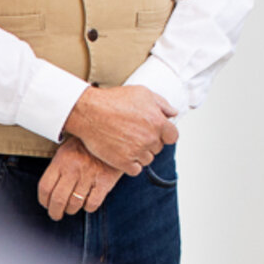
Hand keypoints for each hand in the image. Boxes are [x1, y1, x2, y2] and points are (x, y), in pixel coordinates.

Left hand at [37, 136, 121, 220]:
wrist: (115, 136)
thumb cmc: (88, 145)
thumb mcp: (68, 148)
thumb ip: (58, 167)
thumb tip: (47, 191)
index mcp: (62, 159)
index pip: (45, 187)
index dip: (43, 200)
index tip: (46, 204)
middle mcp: (74, 168)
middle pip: (58, 199)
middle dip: (55, 212)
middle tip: (56, 214)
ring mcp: (90, 175)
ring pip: (74, 204)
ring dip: (71, 210)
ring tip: (72, 207)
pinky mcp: (105, 181)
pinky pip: (92, 204)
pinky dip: (88, 207)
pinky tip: (88, 201)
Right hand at [62, 84, 177, 176]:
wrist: (89, 112)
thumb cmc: (114, 100)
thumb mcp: (142, 93)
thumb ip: (162, 104)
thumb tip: (173, 114)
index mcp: (158, 121)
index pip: (173, 136)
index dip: (165, 134)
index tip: (156, 132)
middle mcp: (150, 138)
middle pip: (158, 148)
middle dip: (150, 141)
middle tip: (135, 132)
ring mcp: (137, 151)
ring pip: (147, 159)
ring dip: (140, 153)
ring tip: (127, 141)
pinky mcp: (123, 162)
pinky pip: (135, 170)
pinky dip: (131, 164)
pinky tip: (123, 153)